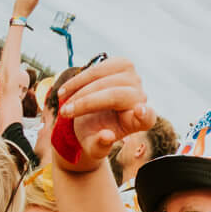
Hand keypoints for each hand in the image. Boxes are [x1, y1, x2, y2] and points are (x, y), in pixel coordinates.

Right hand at [52, 58, 151, 172]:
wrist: (89, 114)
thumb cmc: (93, 132)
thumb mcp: (92, 146)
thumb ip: (99, 146)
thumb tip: (107, 136)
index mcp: (140, 123)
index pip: (148, 118)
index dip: (145, 114)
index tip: (140, 112)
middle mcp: (141, 99)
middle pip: (117, 96)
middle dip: (86, 103)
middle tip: (64, 113)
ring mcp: (134, 80)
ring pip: (104, 79)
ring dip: (78, 89)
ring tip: (62, 100)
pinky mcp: (123, 65)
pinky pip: (99, 68)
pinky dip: (79, 78)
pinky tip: (67, 89)